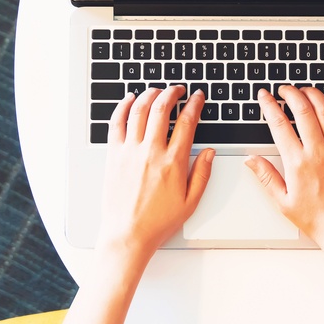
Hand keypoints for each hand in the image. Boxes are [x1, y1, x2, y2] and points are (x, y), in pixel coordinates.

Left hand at [98, 86, 213, 259]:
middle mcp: (151, 153)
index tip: (197, 98)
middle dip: (172, 93)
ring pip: (139, 111)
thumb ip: (203, 173)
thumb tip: (210, 152)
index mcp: (173, 163)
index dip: (194, 105)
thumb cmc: (158, 221)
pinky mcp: (113, 155)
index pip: (187, 123)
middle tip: (178, 89)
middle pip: (161, 109)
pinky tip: (129, 100)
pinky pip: (116, 123)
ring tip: (156, 90)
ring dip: (149, 95)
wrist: (127, 234)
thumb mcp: (191, 201)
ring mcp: (130, 152)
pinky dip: (122, 107)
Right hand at [247, 86, 323, 247]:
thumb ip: (266, 177)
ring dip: (313, 94)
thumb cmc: (318, 220)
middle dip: (291, 93)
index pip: (279, 124)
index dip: (269, 105)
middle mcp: (319, 151)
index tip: (265, 96)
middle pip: (303, 110)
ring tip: (304, 90)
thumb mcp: (283, 202)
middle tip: (284, 89)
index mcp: (298, 163)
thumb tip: (251, 160)